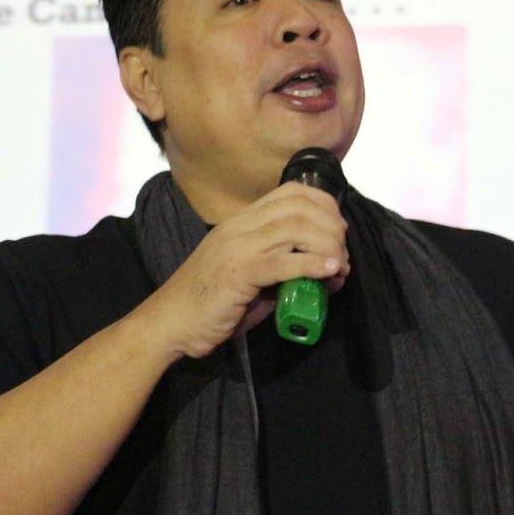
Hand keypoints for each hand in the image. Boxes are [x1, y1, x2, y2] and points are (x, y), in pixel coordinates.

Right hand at [139, 182, 349, 359]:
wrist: (170, 322)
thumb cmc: (210, 303)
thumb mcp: (249, 275)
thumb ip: (280, 266)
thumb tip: (321, 271)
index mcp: (242, 221)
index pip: (291, 192)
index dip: (324, 205)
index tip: (338, 230)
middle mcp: (240, 226)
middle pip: (300, 207)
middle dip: (331, 227)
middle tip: (342, 255)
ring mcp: (238, 247)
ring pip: (295, 228)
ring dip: (328, 246)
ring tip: (339, 267)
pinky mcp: (238, 273)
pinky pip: (283, 262)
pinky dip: (314, 264)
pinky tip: (330, 271)